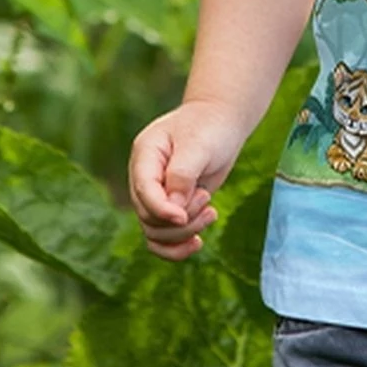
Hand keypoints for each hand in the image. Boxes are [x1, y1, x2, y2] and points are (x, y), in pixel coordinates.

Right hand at [128, 99, 251, 259]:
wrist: (222, 121)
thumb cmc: (211, 127)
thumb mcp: (199, 146)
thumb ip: (183, 176)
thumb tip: (173, 212)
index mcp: (145, 155)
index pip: (143, 191)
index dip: (161, 209)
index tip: (184, 216)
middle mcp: (145, 177)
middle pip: (148, 217)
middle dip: (180, 220)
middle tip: (207, 200)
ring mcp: (156, 193)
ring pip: (155, 232)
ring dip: (184, 232)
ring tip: (211, 213)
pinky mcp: (171, 205)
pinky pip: (164, 236)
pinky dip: (178, 245)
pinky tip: (198, 243)